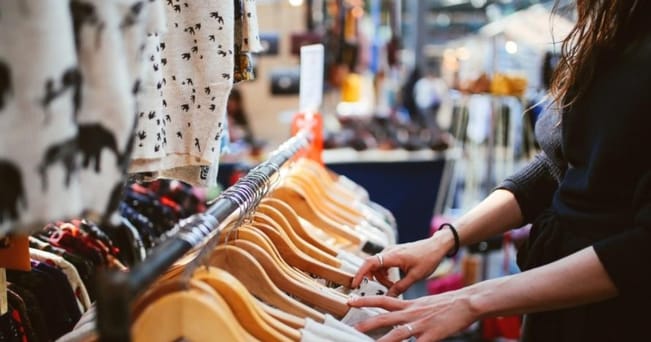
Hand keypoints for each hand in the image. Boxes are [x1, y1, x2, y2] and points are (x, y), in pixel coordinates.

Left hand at [348, 291, 478, 341]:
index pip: (382, 300)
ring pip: (396, 334)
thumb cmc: (446, 304)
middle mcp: (411, 313)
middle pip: (383, 318)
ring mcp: (421, 325)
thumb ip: (410, 310)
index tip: (350, 301)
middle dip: (365, 324)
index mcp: (409, 304)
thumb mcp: (424, 303)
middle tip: (351, 328)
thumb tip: (399, 318)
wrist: (466, 302)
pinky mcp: (432, 335)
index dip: (365, 300)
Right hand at [352, 235, 452, 296]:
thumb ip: (400, 287)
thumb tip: (389, 297)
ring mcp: (391, 251)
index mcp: (393, 256)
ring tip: (392, 286)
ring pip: (377, 266)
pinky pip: (383, 264)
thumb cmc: (428, 258)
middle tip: (381, 289)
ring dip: (381, 277)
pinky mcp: (394, 253)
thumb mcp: (415, 276)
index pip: (370, 262)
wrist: (436, 246)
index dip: (360, 273)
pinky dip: (385, 273)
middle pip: (372, 266)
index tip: (355, 284)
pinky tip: (394, 280)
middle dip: (374, 279)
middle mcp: (389, 251)